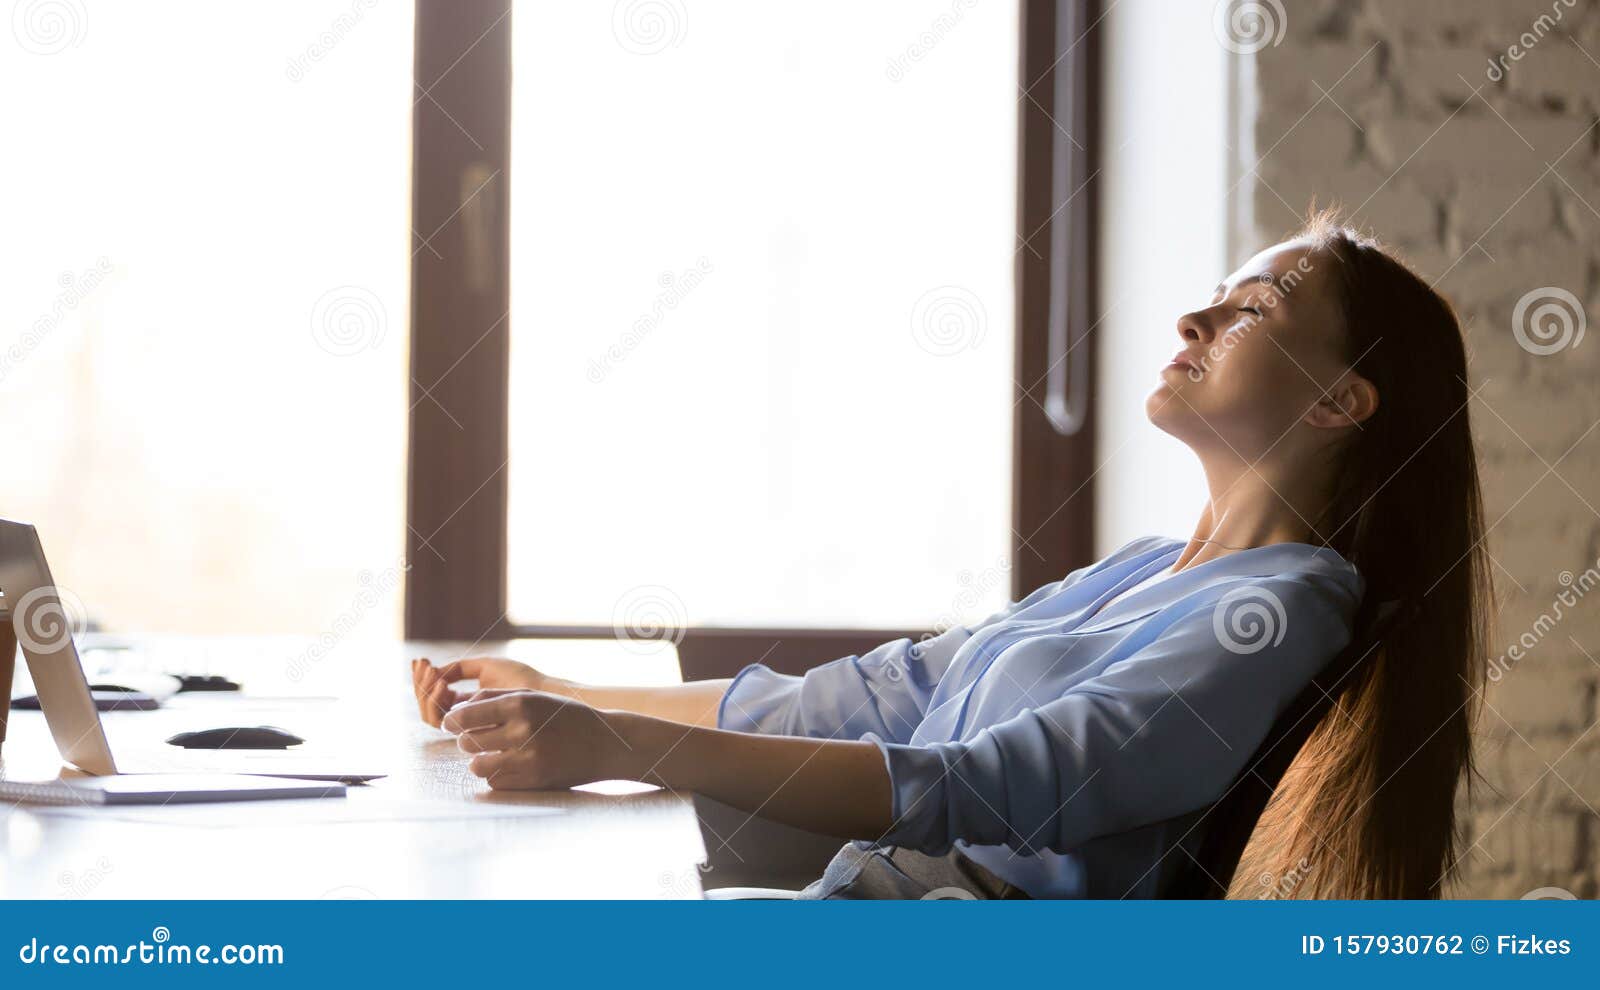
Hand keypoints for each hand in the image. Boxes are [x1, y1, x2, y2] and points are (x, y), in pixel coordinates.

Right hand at [411, 657, 549, 727]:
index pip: (435, 695)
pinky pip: (440, 721)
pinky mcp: (469, 731)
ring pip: (431, 716)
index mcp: (467, 700)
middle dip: (421, 685)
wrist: (540, 692)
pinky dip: (436, 701)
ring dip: (426, 693)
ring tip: (435, 674)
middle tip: (424, 665)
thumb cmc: (520, 678)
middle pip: (429, 706)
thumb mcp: (487, 667)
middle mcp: (464, 716)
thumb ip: (460, 668)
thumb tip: (433, 672)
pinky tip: (443, 684)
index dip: (423, 679)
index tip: (420, 661)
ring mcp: (466, 725)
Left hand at [440, 689, 630, 789]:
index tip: (450, 724)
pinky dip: (497, 775)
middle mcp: (522, 731)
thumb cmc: (565, 716)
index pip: (466, 716)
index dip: (451, 721)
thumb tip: (457, 710)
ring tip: (490, 754)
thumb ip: (496, 698)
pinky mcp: (533, 781)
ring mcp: (528, 759)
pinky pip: (495, 782)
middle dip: (466, 741)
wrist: (604, 744)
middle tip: (476, 739)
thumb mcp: (534, 697)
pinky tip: (510, 765)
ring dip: (479, 761)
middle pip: (468, 742)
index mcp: (520, 704)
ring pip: (477, 766)